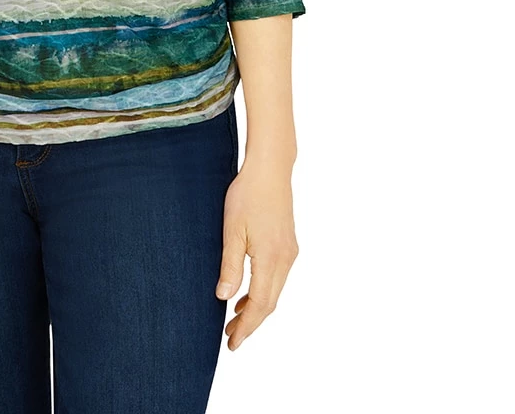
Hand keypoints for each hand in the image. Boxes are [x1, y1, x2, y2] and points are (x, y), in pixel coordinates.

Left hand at [215, 158, 299, 349]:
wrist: (270, 170)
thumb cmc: (247, 195)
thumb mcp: (232, 230)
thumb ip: (230, 265)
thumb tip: (224, 298)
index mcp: (271, 259)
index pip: (261, 305)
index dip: (247, 327)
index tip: (233, 343)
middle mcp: (285, 259)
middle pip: (270, 302)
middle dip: (251, 323)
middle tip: (230, 337)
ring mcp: (289, 252)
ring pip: (275, 290)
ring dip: (256, 307)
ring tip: (235, 319)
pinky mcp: (288, 244)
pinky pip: (277, 277)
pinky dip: (263, 290)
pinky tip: (247, 292)